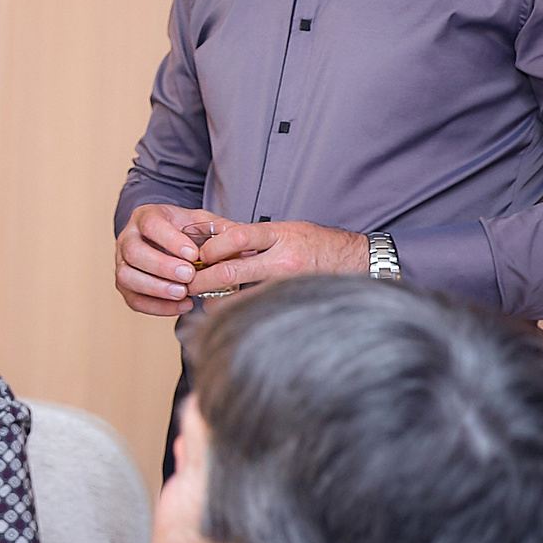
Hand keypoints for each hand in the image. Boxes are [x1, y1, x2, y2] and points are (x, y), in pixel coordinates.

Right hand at [115, 204, 217, 315]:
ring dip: (155, 287)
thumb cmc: (185, 231)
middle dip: (162, 266)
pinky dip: (156, 306)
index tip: (194, 254)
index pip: (151, 225)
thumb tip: (246, 244)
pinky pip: (132, 298)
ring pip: (126, 275)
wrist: (166, 239)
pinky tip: (181, 305)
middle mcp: (128, 237)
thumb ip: (222, 230)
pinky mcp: (125, 284)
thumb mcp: (203, 222)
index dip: (170, 240)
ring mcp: (122, 261)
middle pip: (134, 251)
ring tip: (183, 293)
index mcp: (146, 217)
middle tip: (189, 276)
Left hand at [188, 220, 365, 295]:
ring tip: (200, 300)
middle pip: (232, 269)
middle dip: (203, 278)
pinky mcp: (291, 299)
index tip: (196, 254)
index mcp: (280, 235)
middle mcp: (283, 259)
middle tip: (185, 283)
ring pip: (241, 295)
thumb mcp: (287, 230)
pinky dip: (236, 310)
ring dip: (216, 300)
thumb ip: (256, 237)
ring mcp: (288, 283)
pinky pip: (257, 307)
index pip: (237, 236)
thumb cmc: (316, 243)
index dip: (211, 246)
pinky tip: (223, 313)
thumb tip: (215, 241)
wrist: (356, 261)